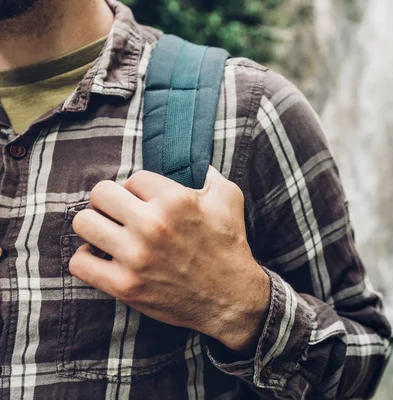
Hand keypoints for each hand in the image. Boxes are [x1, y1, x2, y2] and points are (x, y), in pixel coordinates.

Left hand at [69, 167, 269, 352]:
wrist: (233, 299)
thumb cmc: (230, 246)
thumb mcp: (229, 198)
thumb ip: (208, 172)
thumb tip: (192, 159)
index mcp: (175, 200)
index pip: (133, 178)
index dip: (138, 189)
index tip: (145, 202)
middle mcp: (153, 225)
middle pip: (100, 194)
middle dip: (110, 202)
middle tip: (121, 214)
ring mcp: (136, 257)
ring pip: (84, 223)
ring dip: (95, 226)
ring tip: (109, 233)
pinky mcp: (125, 286)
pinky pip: (79, 262)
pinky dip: (87, 258)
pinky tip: (103, 257)